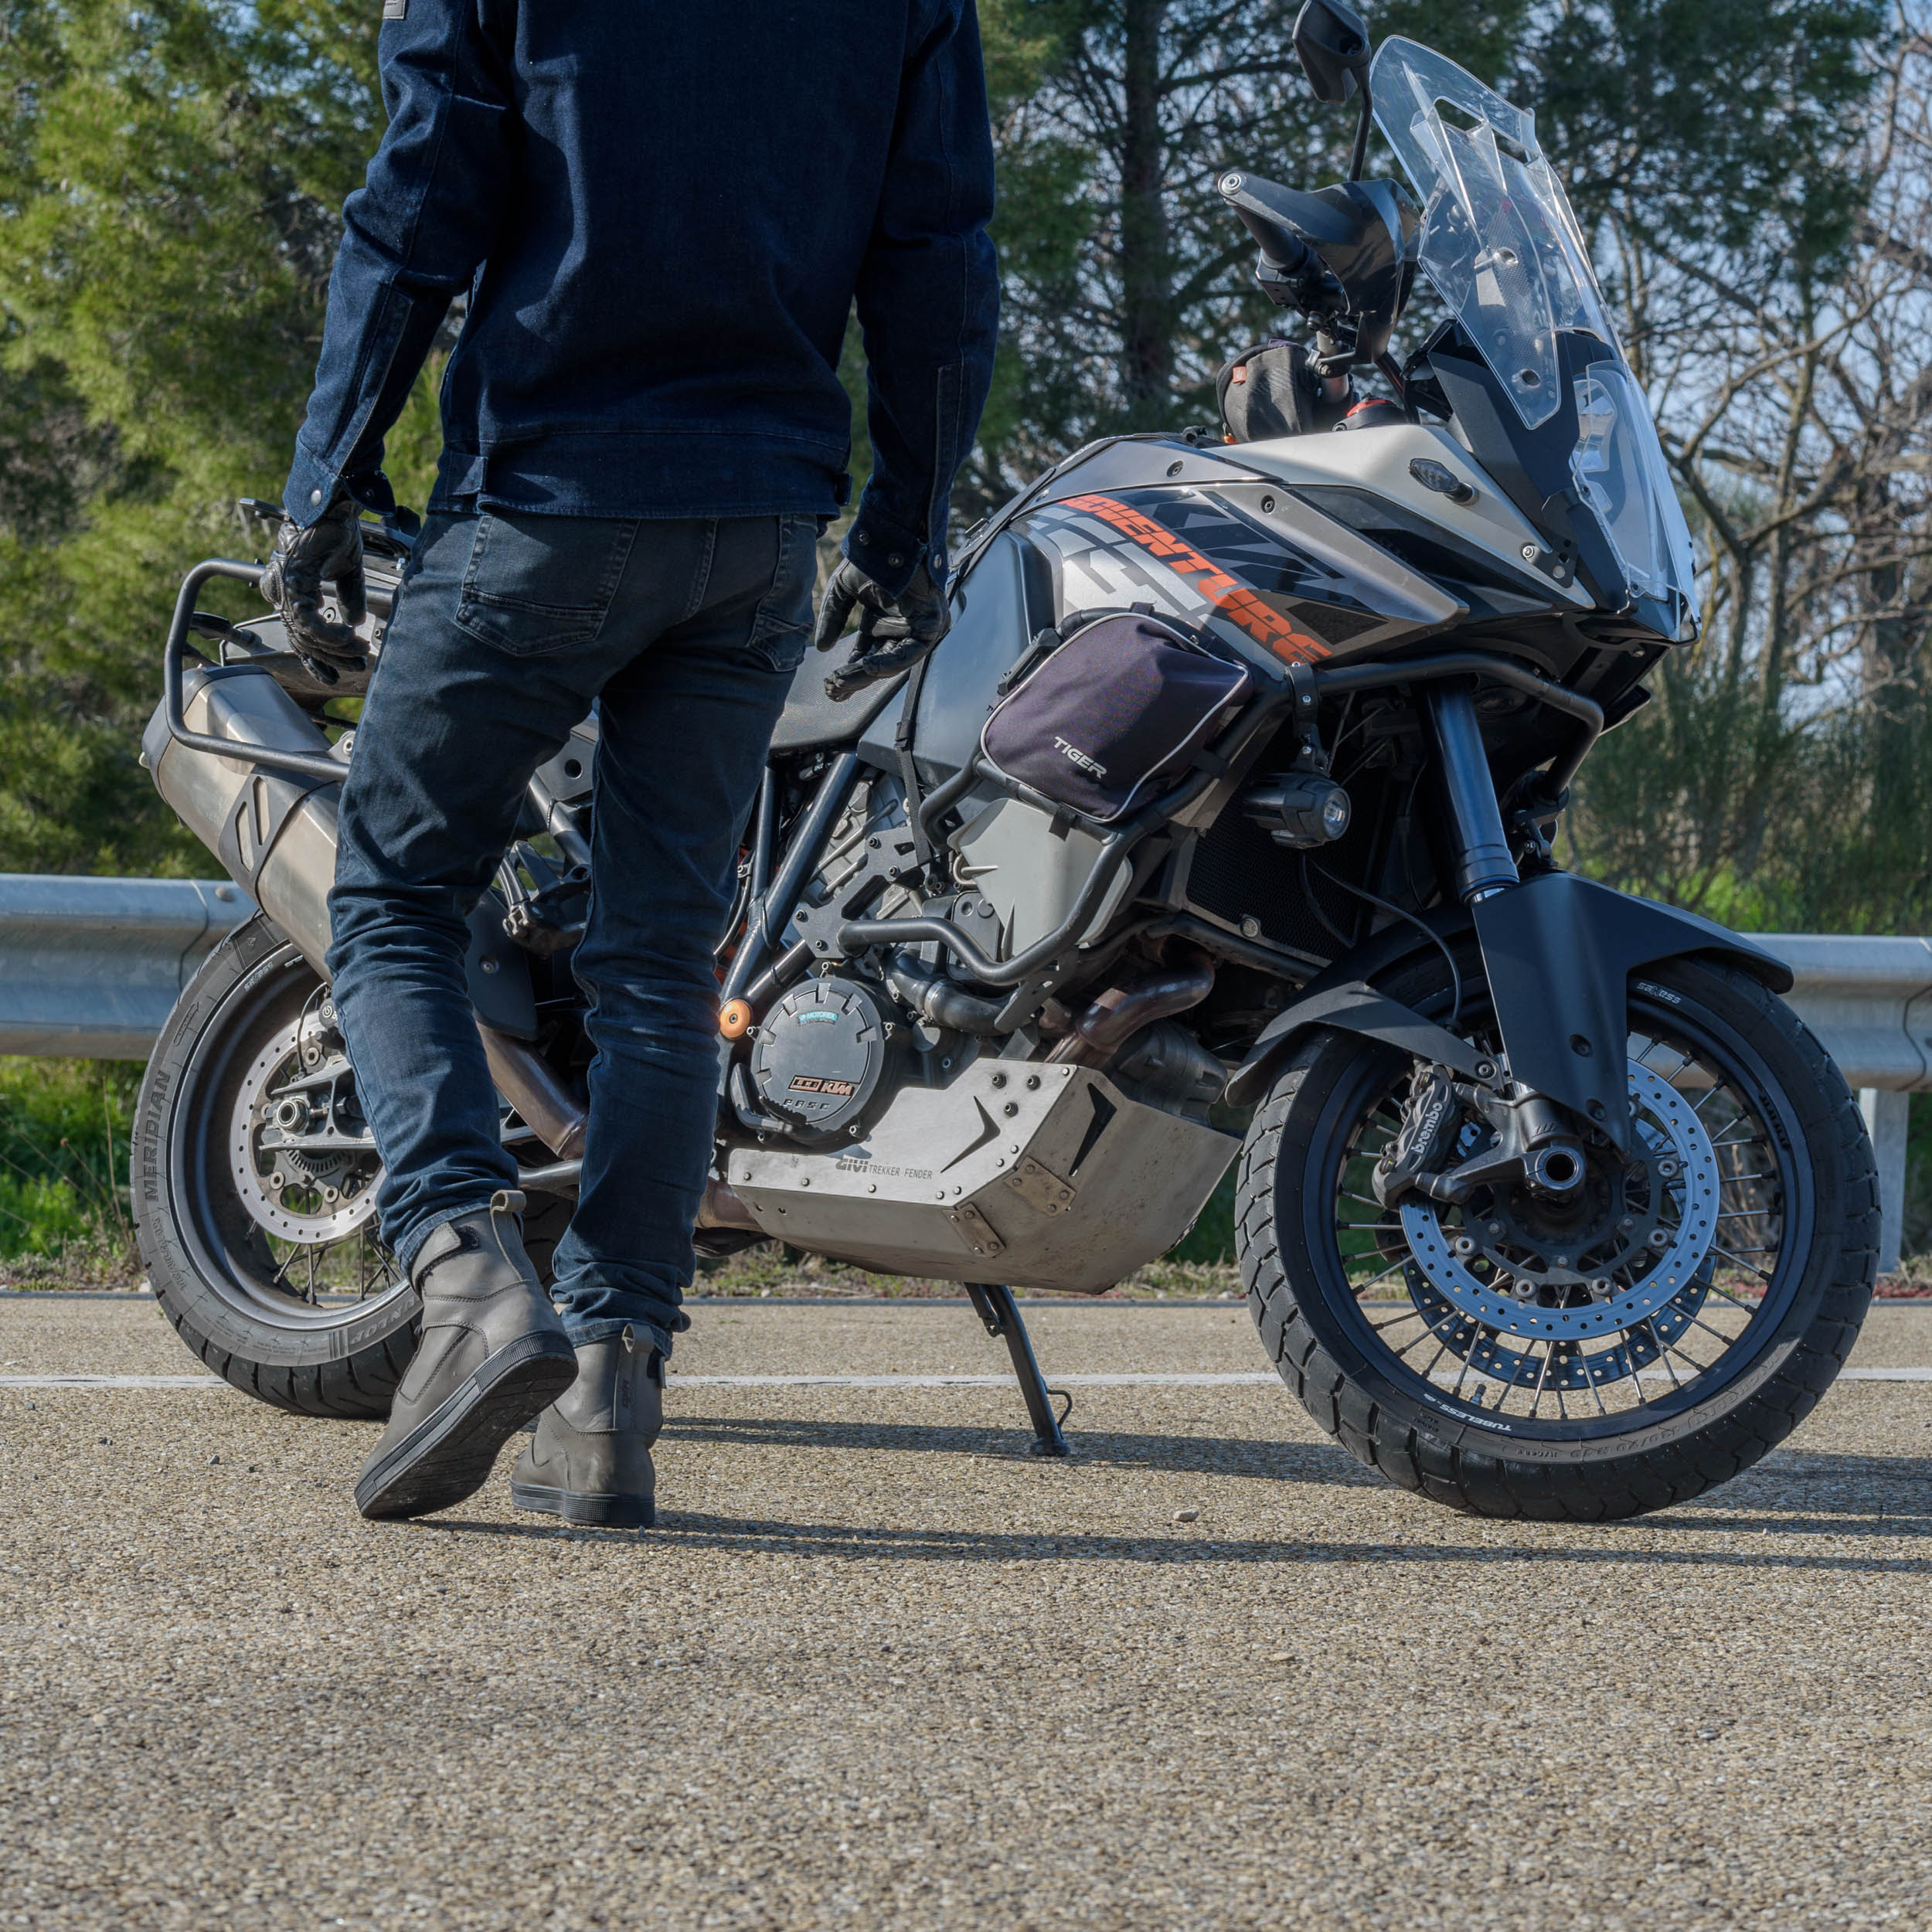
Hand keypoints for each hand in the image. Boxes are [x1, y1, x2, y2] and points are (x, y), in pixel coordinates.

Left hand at [259, 495, 368, 680]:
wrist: (331, 506)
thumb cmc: (335, 530)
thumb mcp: (347, 570)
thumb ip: (349, 597)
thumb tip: (355, 621)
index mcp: (293, 589)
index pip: (299, 634)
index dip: (316, 657)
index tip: (333, 674)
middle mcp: (283, 591)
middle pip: (301, 640)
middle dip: (331, 658)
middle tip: (356, 664)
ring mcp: (285, 587)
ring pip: (305, 635)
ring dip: (335, 647)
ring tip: (358, 648)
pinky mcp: (292, 582)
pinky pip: (307, 621)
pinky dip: (329, 633)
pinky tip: (348, 634)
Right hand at [812, 557, 948, 702]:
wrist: (890, 533)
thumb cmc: (871, 556)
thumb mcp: (844, 590)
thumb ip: (833, 617)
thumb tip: (822, 648)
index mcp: (883, 619)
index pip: (866, 654)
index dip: (848, 672)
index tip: (830, 685)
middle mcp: (902, 627)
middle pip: (879, 663)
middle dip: (854, 679)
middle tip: (832, 689)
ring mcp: (919, 627)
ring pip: (893, 663)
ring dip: (866, 675)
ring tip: (843, 681)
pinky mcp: (931, 624)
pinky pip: (910, 652)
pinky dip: (889, 662)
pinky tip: (866, 667)